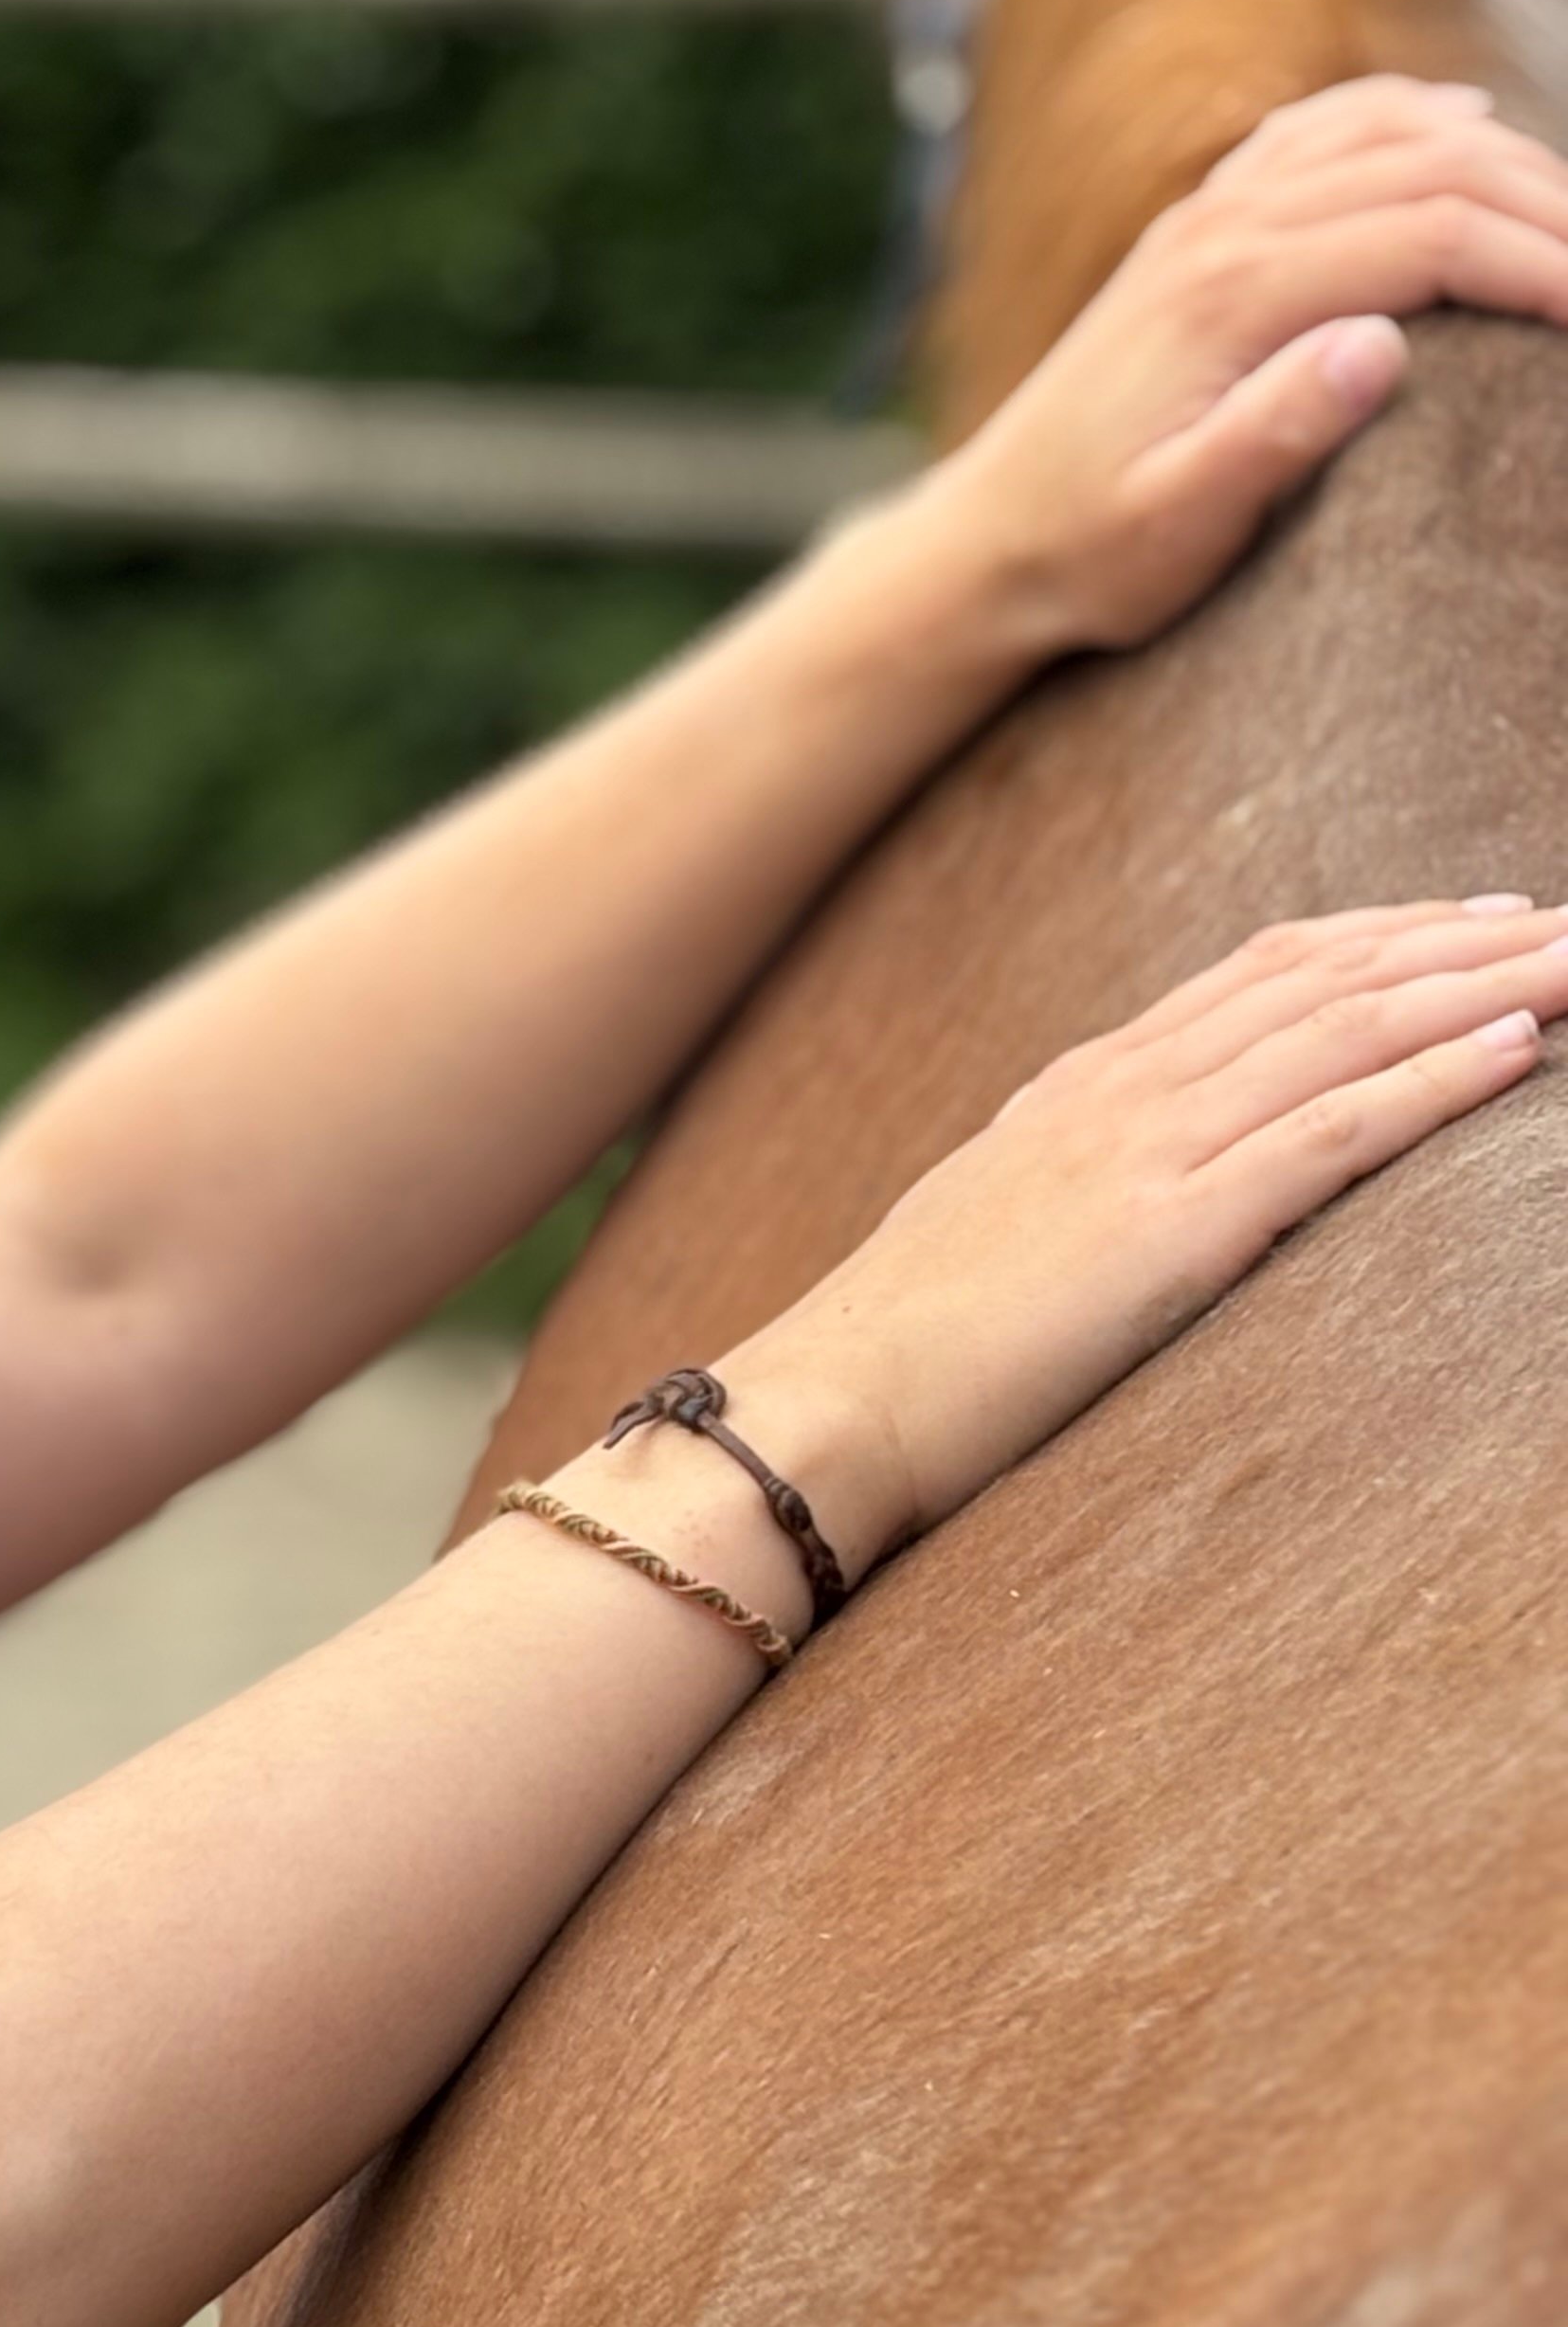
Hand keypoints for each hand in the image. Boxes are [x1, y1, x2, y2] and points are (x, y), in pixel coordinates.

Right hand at [707, 899, 1567, 1580]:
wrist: (828, 1405)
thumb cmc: (898, 1349)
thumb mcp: (990, 1226)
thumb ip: (1070, 1182)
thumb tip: (1129, 1189)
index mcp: (1081, 1087)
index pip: (1260, 973)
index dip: (1381, 936)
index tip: (1477, 921)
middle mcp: (1123, 1093)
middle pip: (1327, 981)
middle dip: (1462, 944)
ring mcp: (1147, 1153)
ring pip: (1349, 1033)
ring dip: (1487, 991)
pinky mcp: (1173, 1234)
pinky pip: (1333, 1135)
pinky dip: (1436, 1081)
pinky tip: (1520, 1049)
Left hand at [926, 77, 1567, 660]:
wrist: (984, 541)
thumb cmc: (1087, 554)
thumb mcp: (1176, 525)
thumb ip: (1273, 437)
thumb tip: (1379, 346)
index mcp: (1234, 291)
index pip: (1437, 236)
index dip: (1548, 266)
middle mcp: (1224, 226)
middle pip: (1435, 165)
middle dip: (1553, 208)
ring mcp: (1209, 213)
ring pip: (1390, 132)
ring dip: (1502, 157)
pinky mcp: (1200, 226)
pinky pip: (1322, 130)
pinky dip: (1408, 115)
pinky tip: (1466, 124)